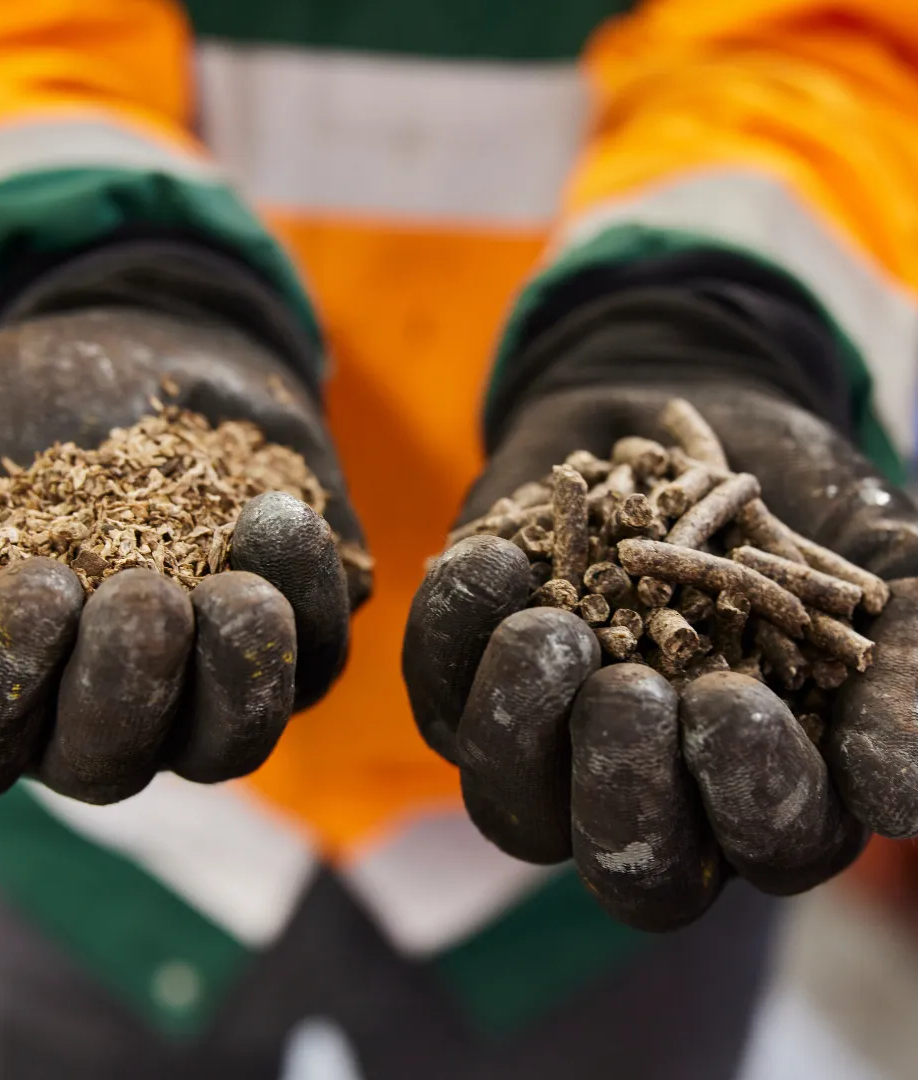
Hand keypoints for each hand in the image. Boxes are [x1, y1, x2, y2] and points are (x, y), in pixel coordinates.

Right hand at [0, 307, 367, 803]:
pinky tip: (280, 519)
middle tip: (139, 596)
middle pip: (111, 761)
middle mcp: (100, 707)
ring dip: (237, 681)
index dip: (1, 685)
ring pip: (228, 741)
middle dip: (125, 687)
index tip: (31, 582)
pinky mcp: (293, 634)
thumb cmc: (4, 418)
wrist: (131, 344)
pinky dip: (308, 597)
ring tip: (236, 595)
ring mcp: (204, 681)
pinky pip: (316, 656)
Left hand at [404, 378, 917, 931]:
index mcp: (759, 781)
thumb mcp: (879, 573)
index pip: (761, 843)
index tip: (733, 702)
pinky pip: (435, 690)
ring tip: (553, 629)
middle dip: (622, 787)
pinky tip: (493, 563)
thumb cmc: (791, 501)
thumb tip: (896, 798)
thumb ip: (908, 683)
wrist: (674, 412)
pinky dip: (452, 634)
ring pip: (508, 802)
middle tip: (633, 691)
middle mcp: (648, 784)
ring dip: (522, 724)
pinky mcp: (466, 678)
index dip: (749, 796)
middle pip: (620, 865)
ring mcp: (546, 740)